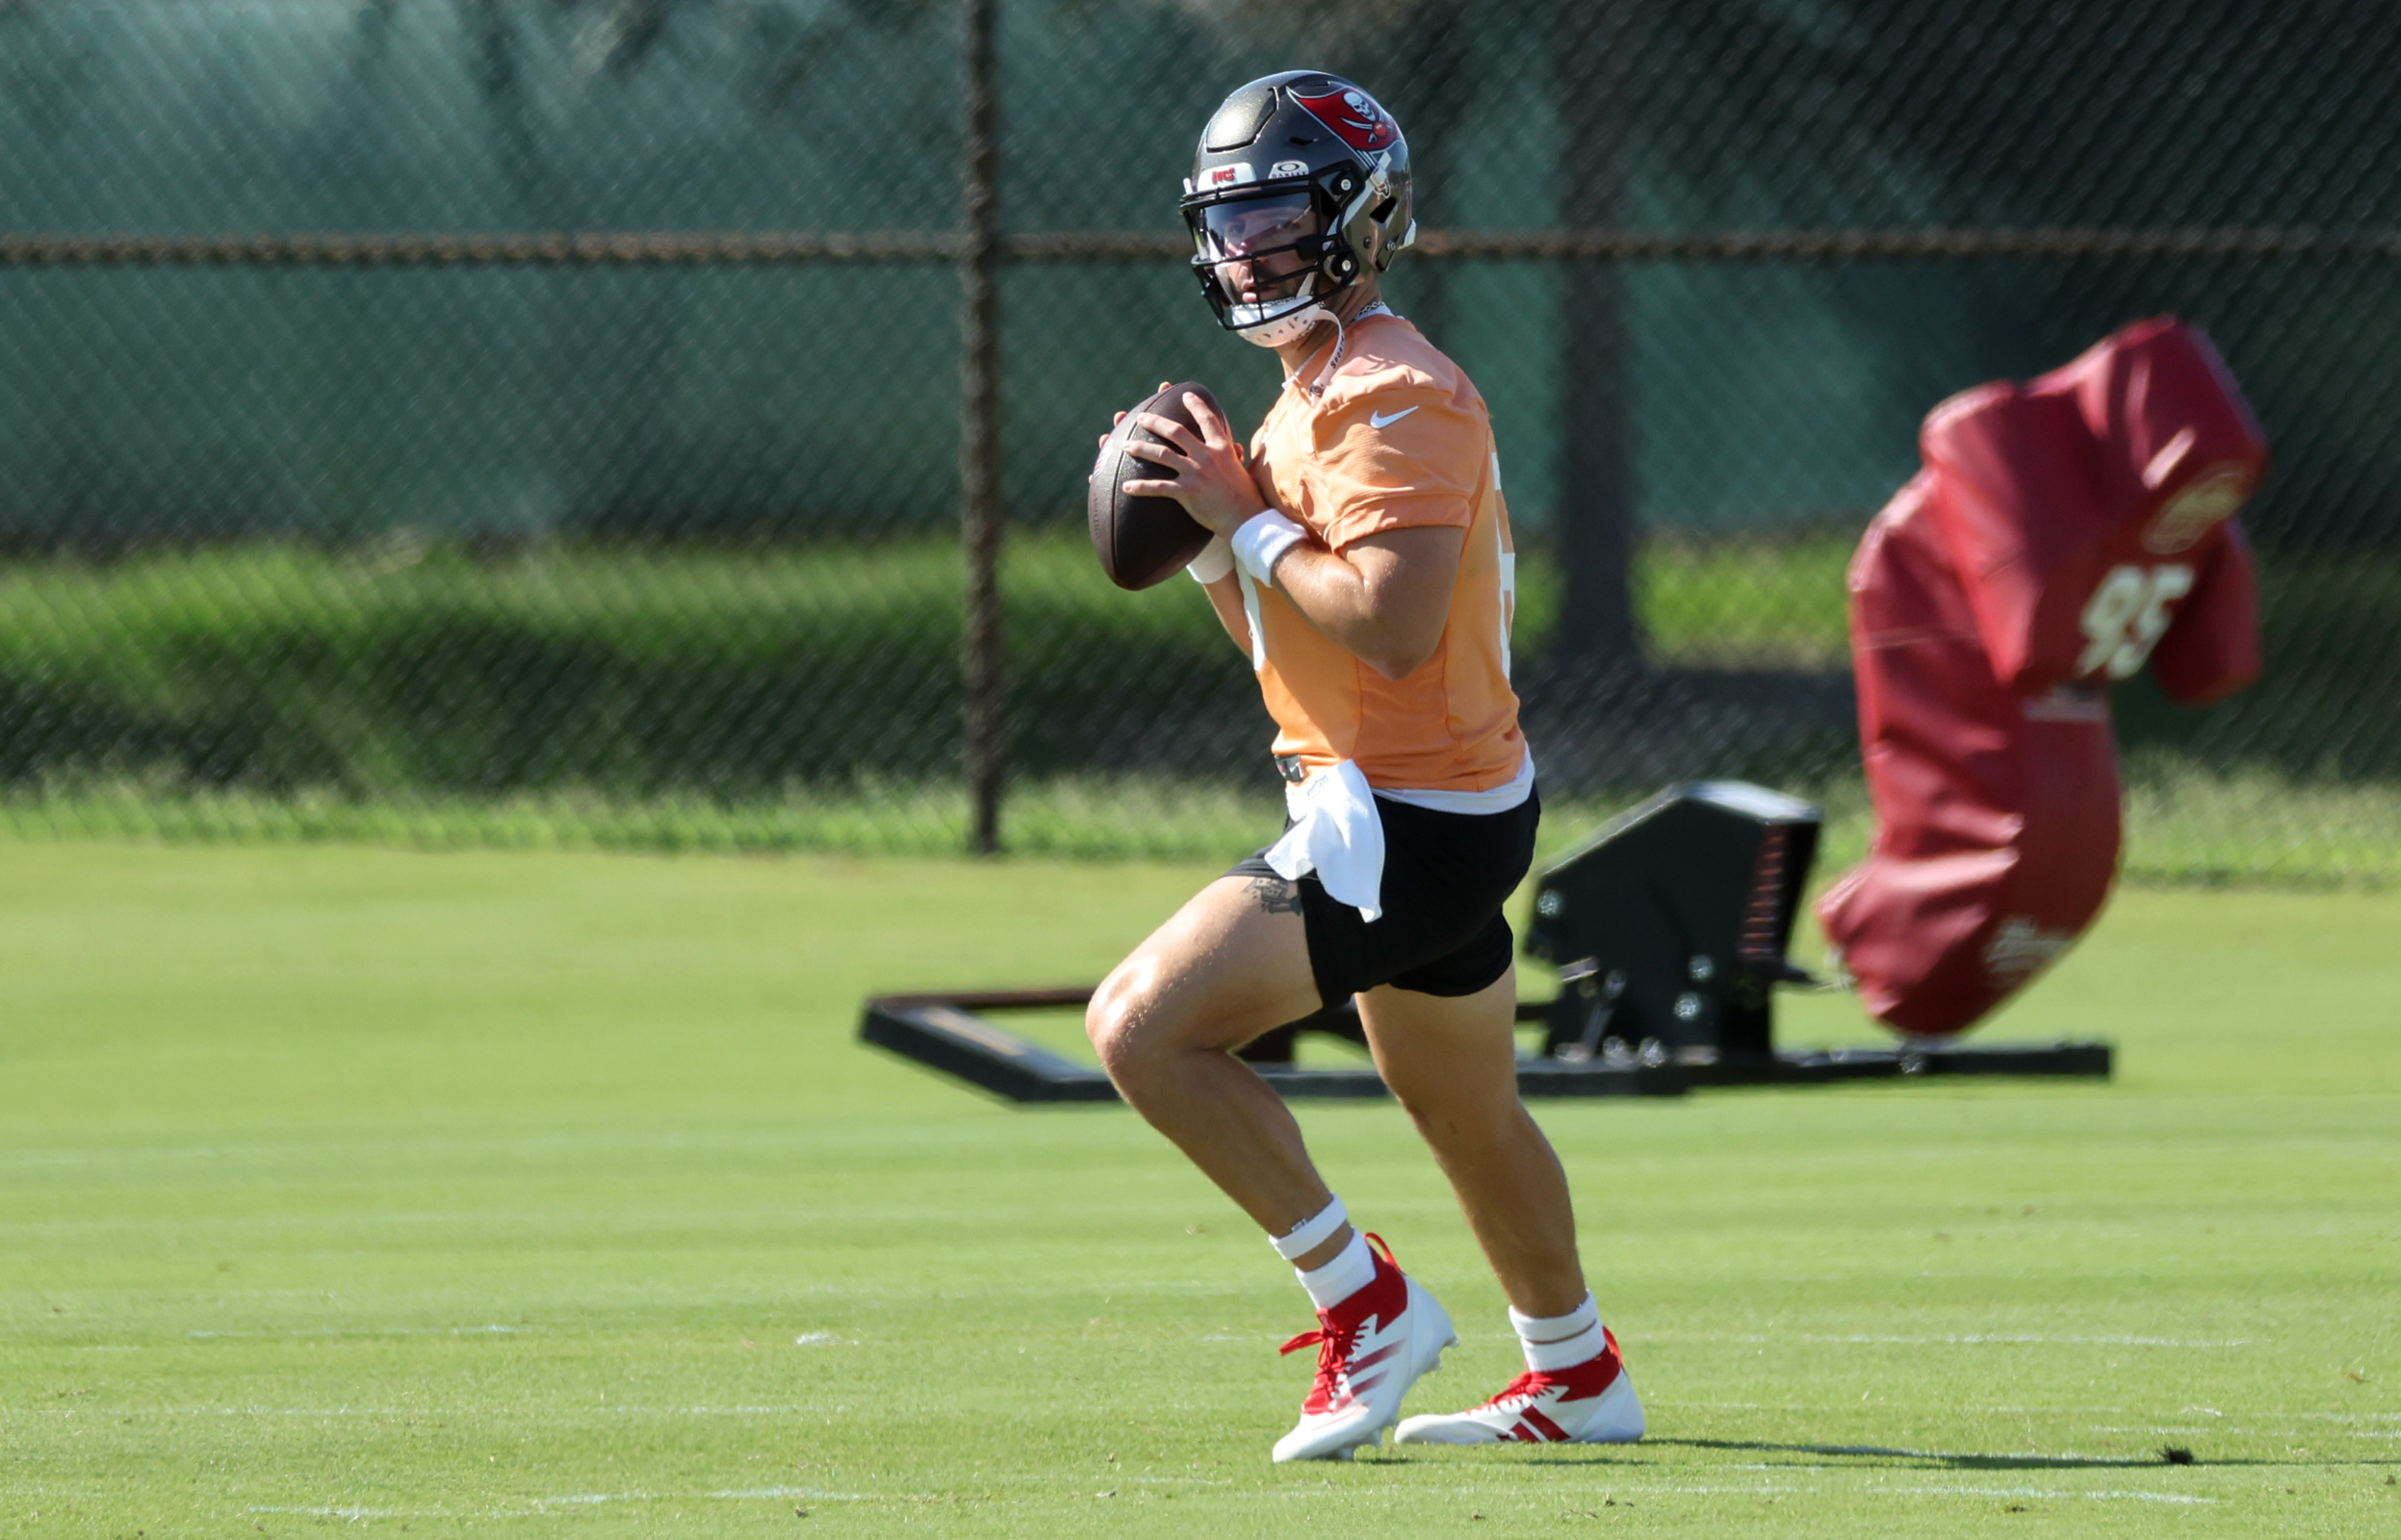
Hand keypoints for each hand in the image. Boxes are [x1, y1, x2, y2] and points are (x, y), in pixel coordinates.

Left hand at [1118, 388, 1267, 537]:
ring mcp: (1195, 473)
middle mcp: (1206, 456)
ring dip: (1141, 449)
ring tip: (1126, 446)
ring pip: (1162, 455)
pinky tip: (1127, 487)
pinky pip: (1158, 487)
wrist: (1245, 519)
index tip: (1186, 395)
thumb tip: (1236, 447)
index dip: (1196, 405)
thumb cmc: (1246, 497)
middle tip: (1141, 418)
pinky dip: (1141, 487)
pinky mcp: (1187, 492)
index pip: (1207, 420)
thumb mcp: (1242, 470)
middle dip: (1155, 422)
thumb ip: (1234, 456)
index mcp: (1221, 448)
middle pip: (1176, 432)